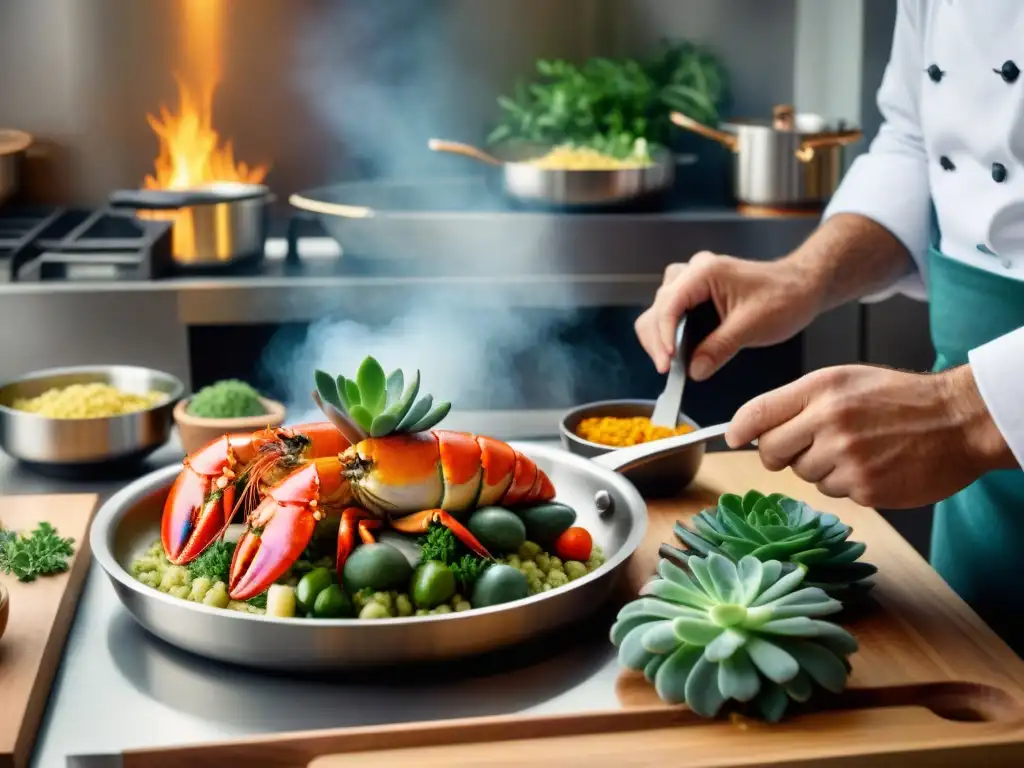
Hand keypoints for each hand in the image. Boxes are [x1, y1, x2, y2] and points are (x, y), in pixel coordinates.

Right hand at [634, 251, 825, 377]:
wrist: (802, 286)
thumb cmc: (784, 297)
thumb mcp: (752, 326)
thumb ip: (719, 348)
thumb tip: (694, 371)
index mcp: (704, 272)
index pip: (669, 305)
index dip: (663, 337)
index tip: (667, 364)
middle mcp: (692, 272)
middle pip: (657, 308)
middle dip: (658, 341)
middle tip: (668, 370)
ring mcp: (692, 282)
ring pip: (659, 310)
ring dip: (660, 338)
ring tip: (670, 363)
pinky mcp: (695, 294)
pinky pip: (671, 314)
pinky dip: (670, 335)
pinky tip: (677, 352)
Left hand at [725, 364, 1017, 508]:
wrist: (958, 420)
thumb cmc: (898, 398)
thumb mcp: (844, 380)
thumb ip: (798, 401)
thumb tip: (749, 427)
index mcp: (821, 390)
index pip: (757, 413)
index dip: (739, 429)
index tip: (733, 437)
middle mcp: (829, 422)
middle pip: (770, 451)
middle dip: (779, 452)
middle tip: (805, 445)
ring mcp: (847, 458)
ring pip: (803, 474)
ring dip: (819, 467)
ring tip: (853, 449)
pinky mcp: (865, 488)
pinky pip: (833, 491)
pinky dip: (846, 482)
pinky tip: (871, 464)